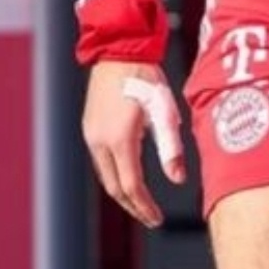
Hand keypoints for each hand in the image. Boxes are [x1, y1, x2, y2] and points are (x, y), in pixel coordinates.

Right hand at [82, 60, 185, 226]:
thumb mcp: (164, 111)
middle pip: (115, 188)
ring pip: (106, 175)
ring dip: (123, 192)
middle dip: (133, 206)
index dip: (144, 207)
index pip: (131, 187)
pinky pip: (101, 160)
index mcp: (120, 139)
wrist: (119, 49)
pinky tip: (129, 174)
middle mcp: (99, 141)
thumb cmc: (145, 76)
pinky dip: (115, 174)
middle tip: (150, 216)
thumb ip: (170, 147)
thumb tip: (178, 179)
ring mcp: (91, 134)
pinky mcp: (89, 127)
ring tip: (142, 201)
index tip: (156, 219)